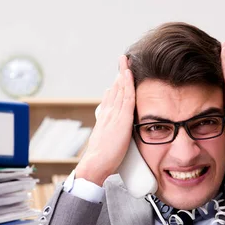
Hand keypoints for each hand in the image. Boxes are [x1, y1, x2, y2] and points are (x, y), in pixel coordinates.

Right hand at [75, 55, 134, 185]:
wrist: (95, 164)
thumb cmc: (102, 160)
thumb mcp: (106, 144)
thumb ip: (110, 136)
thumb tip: (114, 131)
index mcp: (105, 119)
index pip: (111, 98)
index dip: (116, 86)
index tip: (119, 76)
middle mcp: (108, 113)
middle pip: (115, 90)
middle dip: (119, 74)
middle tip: (122, 60)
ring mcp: (114, 115)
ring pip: (120, 90)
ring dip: (123, 73)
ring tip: (125, 60)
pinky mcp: (122, 120)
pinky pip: (126, 97)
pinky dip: (128, 84)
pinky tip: (129, 74)